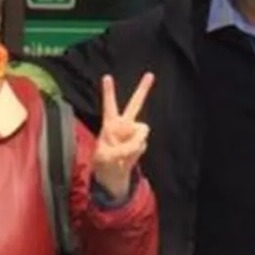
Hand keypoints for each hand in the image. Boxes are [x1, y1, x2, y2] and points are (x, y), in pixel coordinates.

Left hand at [92, 71, 152, 201]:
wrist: (112, 179)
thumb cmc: (104, 164)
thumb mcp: (107, 157)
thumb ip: (123, 148)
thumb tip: (140, 142)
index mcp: (109, 125)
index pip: (109, 106)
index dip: (109, 92)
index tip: (106, 76)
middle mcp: (123, 126)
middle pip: (135, 105)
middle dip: (143, 90)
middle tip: (150, 74)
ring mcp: (133, 134)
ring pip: (142, 131)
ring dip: (134, 143)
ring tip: (122, 155)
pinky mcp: (140, 143)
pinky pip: (142, 144)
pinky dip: (136, 152)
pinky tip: (128, 158)